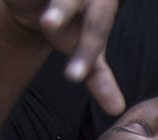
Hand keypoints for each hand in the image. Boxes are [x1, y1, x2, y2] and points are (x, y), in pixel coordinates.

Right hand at [1, 0, 123, 113]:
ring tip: (40, 17)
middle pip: (72, 2)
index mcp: (102, 5)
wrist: (42, 3)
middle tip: (48, 24)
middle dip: (61, 11)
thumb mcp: (86, 51)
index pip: (96, 32)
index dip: (84, 54)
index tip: (73, 77)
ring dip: (49, 4)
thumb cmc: (72, 29)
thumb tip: (117, 110)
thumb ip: (100, 78)